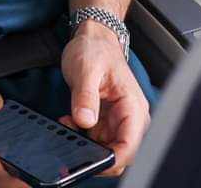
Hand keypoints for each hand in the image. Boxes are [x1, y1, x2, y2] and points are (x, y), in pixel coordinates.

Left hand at [60, 21, 149, 176]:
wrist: (92, 38)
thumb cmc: (95, 49)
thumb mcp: (86, 69)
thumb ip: (85, 96)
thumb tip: (84, 121)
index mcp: (133, 106)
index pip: (130, 146)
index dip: (112, 160)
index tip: (90, 162)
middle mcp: (130, 117)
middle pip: (120, 153)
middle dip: (96, 154)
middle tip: (72, 142)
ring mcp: (118, 120)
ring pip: (106, 149)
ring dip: (86, 145)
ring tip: (67, 125)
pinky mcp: (106, 120)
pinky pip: (96, 140)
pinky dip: (81, 137)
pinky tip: (69, 122)